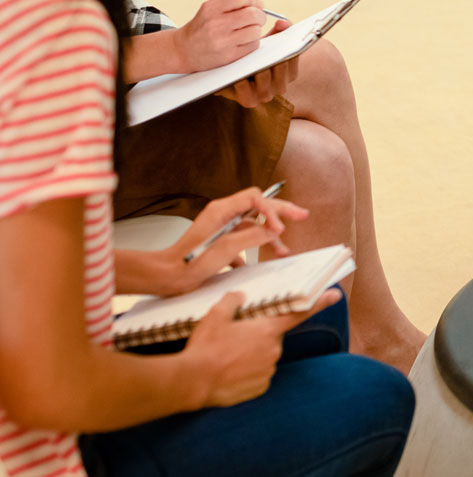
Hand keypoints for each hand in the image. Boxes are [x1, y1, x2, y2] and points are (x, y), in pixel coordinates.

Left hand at [157, 187, 308, 294]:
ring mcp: (222, 227)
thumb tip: (273, 229)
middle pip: (258, 206)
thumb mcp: (225, 250)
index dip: (271, 210)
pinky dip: (253, 249)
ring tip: (283, 250)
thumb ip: (252, 237)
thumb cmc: (188, 264)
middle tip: (302, 215)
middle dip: (280, 212)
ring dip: (269, 236)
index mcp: (221, 209)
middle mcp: (223, 214)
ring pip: (253, 225)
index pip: (255, 198)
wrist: (166, 278)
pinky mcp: (220, 241)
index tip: (279, 229)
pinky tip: (257, 264)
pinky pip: (243, 239)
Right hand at [174, 0, 265, 72]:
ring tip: (248, 30)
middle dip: (260, 16)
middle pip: (253, 14)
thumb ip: (234, 3)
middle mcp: (215, 24)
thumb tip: (260, 4)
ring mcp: (222, 41)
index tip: (255, 5)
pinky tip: (243, 41)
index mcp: (211, 8)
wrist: (183, 50)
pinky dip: (252, 42)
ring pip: (256, 31)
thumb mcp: (211, 9)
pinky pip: (253, 46)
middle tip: (257, 19)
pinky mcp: (228, 56)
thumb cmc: (202, 27)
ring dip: (256, 30)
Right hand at [185, 287, 341, 407]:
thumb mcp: (216, 315)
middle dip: (258, 336)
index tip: (335, 294)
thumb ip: (233, 300)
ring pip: (264, 357)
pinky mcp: (259, 388)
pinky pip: (257, 375)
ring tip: (226, 357)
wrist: (192, 382)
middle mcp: (273, 350)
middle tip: (234, 339)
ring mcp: (267, 371)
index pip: (299, 313)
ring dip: (251, 355)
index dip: (319, 302)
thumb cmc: (205, 347)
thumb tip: (239, 297)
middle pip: (272, 337)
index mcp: (267, 329)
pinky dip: (247, 373)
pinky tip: (229, 371)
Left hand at [216, 20, 299, 107]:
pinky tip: (238, 76)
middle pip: (281, 73)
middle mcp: (280, 86)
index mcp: (289, 71)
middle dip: (277, 63)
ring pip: (266, 85)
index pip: (293, 59)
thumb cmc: (253, 54)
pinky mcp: (249, 102)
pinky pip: (248, 96)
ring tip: (253, 63)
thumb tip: (282, 22)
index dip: (291, 51)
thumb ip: (277, 30)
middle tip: (270, 53)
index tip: (287, 43)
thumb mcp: (267, 41)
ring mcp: (265, 95)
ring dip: (260, 74)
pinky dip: (243, 86)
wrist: (231, 73)